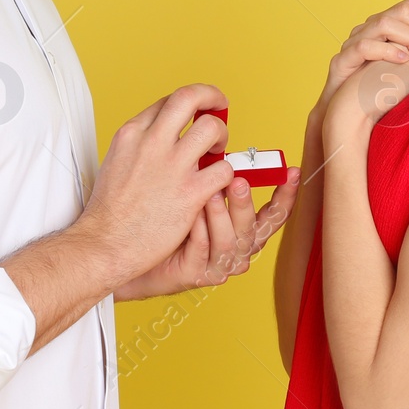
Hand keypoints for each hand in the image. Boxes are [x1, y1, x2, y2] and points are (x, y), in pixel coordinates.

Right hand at [77, 84, 237, 289]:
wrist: (104, 244)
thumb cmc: (108, 211)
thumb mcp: (115, 161)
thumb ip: (139, 144)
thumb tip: (161, 137)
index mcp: (132, 133)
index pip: (168, 100)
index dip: (187, 104)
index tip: (195, 112)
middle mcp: (152, 142)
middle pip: (190, 97)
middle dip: (211, 96)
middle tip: (219, 105)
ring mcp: (172, 166)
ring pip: (212, 128)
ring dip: (222, 135)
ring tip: (219, 150)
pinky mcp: (190, 193)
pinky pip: (224, 170)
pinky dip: (227, 174)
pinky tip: (218, 183)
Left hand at [116, 165, 302, 299]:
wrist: (116, 249)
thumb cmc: (153, 215)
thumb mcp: (186, 186)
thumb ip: (207, 169)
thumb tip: (216, 134)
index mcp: (234, 224)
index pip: (271, 212)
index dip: (286, 194)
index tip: (291, 172)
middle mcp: (230, 245)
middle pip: (256, 228)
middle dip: (247, 202)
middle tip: (237, 180)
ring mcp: (212, 262)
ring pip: (232, 241)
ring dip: (223, 214)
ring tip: (211, 194)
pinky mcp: (191, 274)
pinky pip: (202, 252)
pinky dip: (200, 231)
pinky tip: (192, 216)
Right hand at [318, 0, 408, 112]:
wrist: (351, 118)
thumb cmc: (385, 94)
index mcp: (387, 29)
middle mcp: (370, 30)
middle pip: (402, 9)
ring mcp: (354, 43)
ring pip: (384, 22)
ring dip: (408, 40)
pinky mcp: (343, 60)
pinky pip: (364, 46)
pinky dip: (386, 52)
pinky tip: (402, 63)